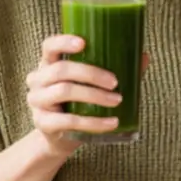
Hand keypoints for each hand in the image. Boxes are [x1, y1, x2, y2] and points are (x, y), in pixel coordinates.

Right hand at [25, 34, 121, 153]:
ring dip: (95, 96)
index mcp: (48, 64)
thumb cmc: (77, 104)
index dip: (64, 42)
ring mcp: (37, 101)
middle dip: (92, 74)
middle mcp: (37, 80)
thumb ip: (112, 69)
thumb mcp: (89, 85)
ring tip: (117, 101)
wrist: (60, 138)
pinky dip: (94, 122)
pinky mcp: (43, 123)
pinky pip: (69, 121)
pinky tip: (112, 123)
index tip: (84, 42)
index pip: (49, 46)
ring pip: (65, 92)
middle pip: (61, 69)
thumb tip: (143, 56)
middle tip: (115, 82)